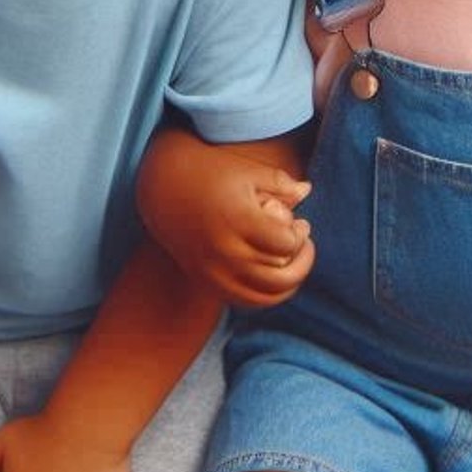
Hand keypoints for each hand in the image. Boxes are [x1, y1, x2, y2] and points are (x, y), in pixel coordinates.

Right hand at [190, 161, 314, 306]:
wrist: (164, 188)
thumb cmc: (211, 172)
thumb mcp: (247, 170)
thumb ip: (280, 183)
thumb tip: (307, 190)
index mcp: (239, 219)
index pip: (287, 243)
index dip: (300, 234)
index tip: (300, 222)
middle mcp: (226, 251)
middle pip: (281, 276)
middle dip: (302, 262)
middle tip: (303, 242)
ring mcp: (214, 271)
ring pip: (265, 296)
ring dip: (287, 283)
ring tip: (291, 261)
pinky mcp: (206, 281)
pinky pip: (243, 301)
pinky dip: (264, 295)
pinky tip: (270, 274)